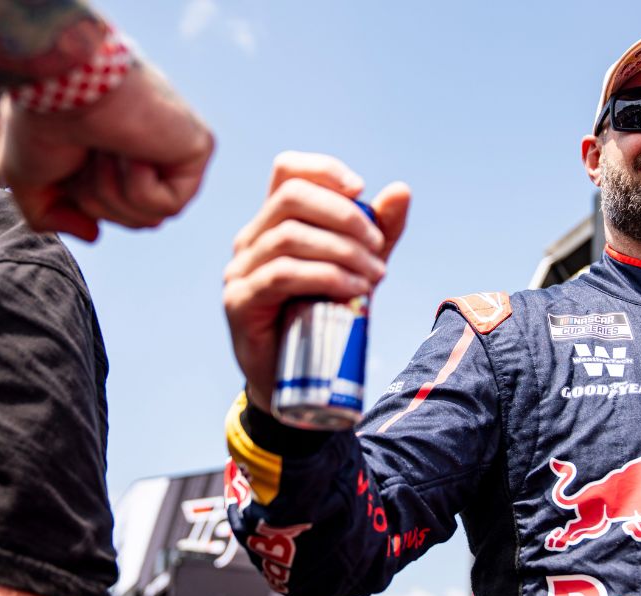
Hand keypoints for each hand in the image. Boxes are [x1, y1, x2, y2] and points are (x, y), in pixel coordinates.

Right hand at [0, 61, 213, 240]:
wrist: (59, 86)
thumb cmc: (39, 122)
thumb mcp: (26, 179)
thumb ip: (50, 215)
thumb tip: (95, 234)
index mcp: (117, 153)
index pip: (112, 212)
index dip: (84, 203)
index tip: (69, 163)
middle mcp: (150, 149)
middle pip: (133, 221)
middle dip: (96, 200)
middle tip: (86, 154)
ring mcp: (177, 149)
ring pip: (149, 219)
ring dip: (112, 192)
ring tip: (105, 149)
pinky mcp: (199, 148)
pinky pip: (169, 206)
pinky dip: (138, 185)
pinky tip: (130, 149)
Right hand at [223, 152, 410, 412]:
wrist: (294, 380)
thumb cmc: (323, 319)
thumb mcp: (358, 268)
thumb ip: (379, 233)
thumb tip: (401, 190)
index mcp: (274, 222)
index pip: (288, 171)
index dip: (324, 170)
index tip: (362, 189)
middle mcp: (251, 239)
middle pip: (292, 198)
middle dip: (344, 215)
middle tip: (378, 246)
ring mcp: (240, 270)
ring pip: (289, 237)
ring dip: (342, 251)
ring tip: (375, 276)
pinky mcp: (240, 301)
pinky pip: (281, 275)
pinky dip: (324, 276)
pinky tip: (354, 290)